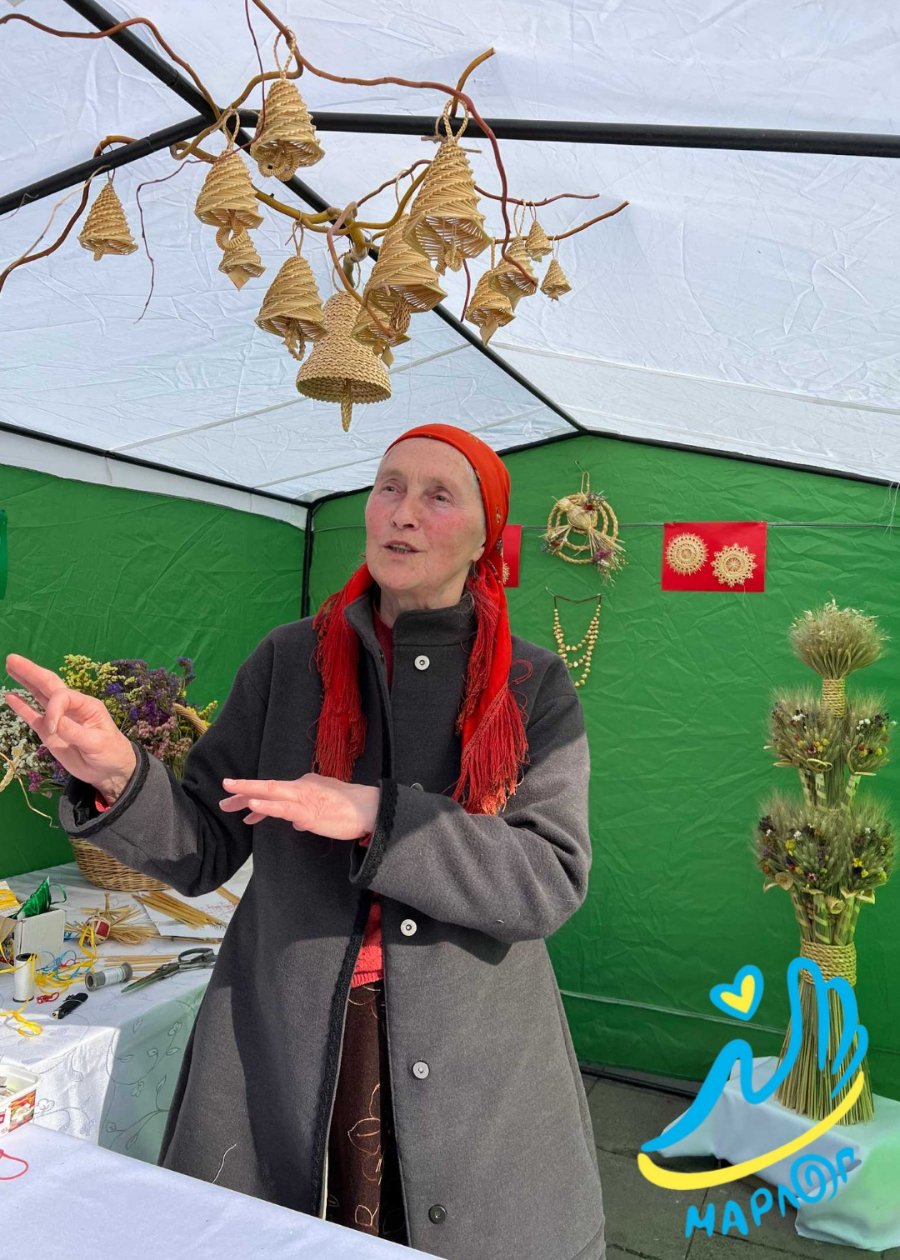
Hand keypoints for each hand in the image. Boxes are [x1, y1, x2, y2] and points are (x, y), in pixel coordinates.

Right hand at [4, 654, 136, 802]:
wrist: (111, 771)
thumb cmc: (111, 753)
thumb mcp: (97, 743)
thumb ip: (74, 732)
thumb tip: (52, 723)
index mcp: (86, 705)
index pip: (62, 697)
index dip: (53, 709)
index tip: (52, 729)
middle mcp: (71, 707)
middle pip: (49, 684)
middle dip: (31, 671)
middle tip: (12, 659)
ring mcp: (59, 719)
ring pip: (40, 696)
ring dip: (25, 681)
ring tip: (10, 666)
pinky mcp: (50, 733)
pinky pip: (33, 717)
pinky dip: (22, 707)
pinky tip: (10, 696)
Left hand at [219, 772, 379, 840]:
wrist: (369, 809)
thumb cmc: (349, 808)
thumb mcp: (324, 804)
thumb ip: (307, 811)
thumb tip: (294, 821)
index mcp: (305, 785)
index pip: (275, 791)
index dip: (256, 797)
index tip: (240, 803)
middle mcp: (301, 787)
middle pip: (268, 787)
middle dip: (244, 789)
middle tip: (224, 790)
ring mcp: (304, 799)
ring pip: (272, 793)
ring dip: (249, 794)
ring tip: (230, 797)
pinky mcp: (308, 812)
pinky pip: (283, 808)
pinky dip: (267, 805)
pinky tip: (252, 805)